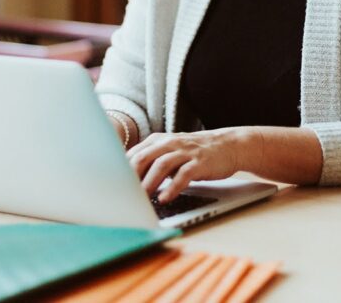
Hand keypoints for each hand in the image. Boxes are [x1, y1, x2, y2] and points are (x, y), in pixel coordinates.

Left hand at [126, 129, 251, 202]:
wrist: (227, 145)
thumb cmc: (194, 153)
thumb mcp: (170, 152)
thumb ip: (151, 162)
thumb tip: (128, 181)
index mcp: (158, 141)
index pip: (133, 154)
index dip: (122, 172)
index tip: (113, 188)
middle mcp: (169, 143)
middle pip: (143, 158)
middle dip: (132, 177)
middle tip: (124, 195)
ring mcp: (185, 152)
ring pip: (161, 165)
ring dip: (149, 183)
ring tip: (142, 198)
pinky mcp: (200, 163)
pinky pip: (183, 175)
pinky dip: (172, 188)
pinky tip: (165, 198)